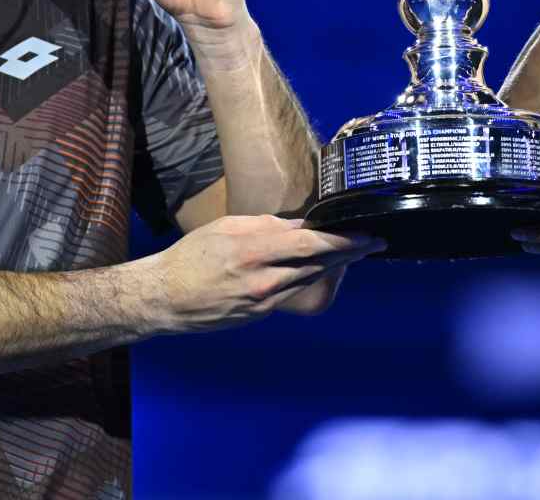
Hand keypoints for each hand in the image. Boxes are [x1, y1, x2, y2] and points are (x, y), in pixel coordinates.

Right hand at [146, 215, 381, 333]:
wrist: (166, 297)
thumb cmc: (192, 256)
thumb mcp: (228, 228)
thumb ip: (268, 226)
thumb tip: (301, 226)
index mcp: (254, 251)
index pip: (311, 244)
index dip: (343, 240)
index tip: (366, 235)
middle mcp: (264, 280)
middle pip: (318, 264)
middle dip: (349, 252)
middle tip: (374, 242)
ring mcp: (264, 301)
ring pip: (310, 279)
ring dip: (334, 266)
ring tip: (355, 252)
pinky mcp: (260, 314)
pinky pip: (293, 292)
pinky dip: (310, 278)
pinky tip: (321, 268)